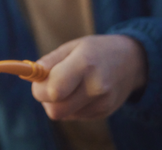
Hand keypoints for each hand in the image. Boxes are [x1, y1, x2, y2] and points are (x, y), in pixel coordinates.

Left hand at [31, 35, 146, 119]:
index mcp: (85, 64)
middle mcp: (96, 87)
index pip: (54, 90)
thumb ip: (49, 61)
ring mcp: (102, 103)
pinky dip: (70, 105)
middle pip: (56, 110)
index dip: (39, 88)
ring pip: (63, 115)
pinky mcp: (105, 113)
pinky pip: (75, 116)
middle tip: (50, 83)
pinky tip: (80, 90)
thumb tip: (29, 74)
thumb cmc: (96, 50)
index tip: (38, 79)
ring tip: (68, 84)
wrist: (132, 60)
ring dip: (57, 102)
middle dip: (45, 98)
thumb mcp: (72, 46)